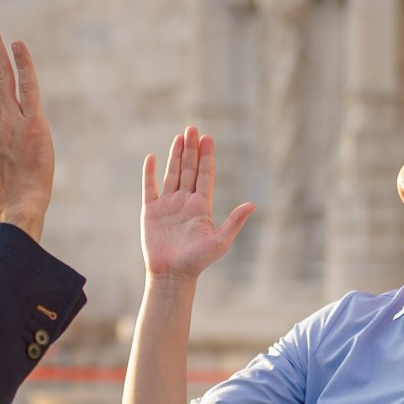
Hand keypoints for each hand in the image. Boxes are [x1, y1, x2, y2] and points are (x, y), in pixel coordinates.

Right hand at [142, 126, 254, 280]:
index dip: (207, 157)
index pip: (205, 175)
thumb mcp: (220, 241)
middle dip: (191, 149)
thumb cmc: (197, 262)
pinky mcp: (150, 211)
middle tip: (192, 128)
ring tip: (179, 137)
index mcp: (202, 206)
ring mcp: (167, 205)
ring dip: (175, 156)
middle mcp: (185, 202)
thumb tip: (253, 205)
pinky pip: (150, 187)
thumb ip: (234, 221)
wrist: (172, 275)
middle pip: (189, 169)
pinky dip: (150, 173)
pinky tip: (152, 158)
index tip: (208, 138)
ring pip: (172, 174)